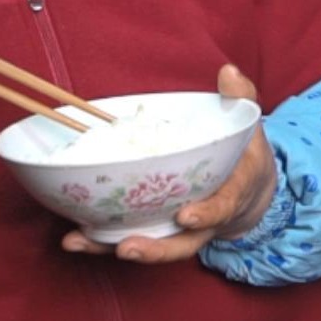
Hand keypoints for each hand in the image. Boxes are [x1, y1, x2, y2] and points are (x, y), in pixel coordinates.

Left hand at [61, 63, 279, 261]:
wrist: (247, 191)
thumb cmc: (243, 155)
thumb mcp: (248, 126)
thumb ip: (240, 98)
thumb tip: (227, 72)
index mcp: (231, 196)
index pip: (221, 208)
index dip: (205, 214)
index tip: (185, 215)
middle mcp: (205, 222)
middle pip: (181, 244)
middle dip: (154, 248)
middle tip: (127, 247)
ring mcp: (179, 231)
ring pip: (151, 247)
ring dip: (113, 247)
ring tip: (80, 241)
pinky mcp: (158, 230)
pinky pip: (131, 238)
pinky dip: (101, 241)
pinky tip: (72, 237)